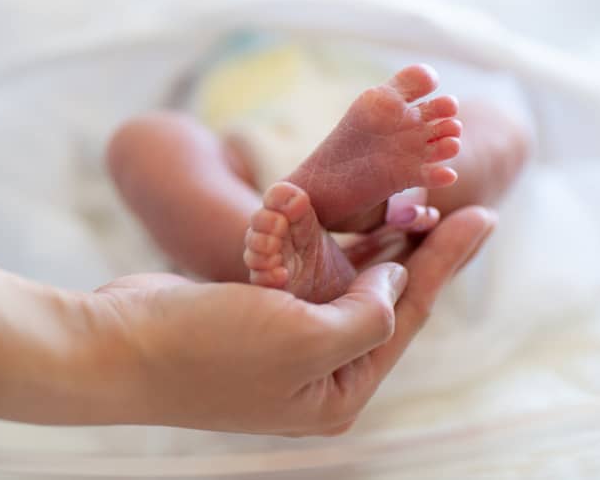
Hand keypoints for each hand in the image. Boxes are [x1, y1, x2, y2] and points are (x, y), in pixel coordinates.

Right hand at [84, 206, 494, 434]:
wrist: (118, 347)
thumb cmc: (209, 351)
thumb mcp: (304, 338)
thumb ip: (366, 314)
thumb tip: (394, 278)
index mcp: (338, 391)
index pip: (406, 318)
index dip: (445, 265)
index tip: (482, 218)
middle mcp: (320, 372)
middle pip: (385, 305)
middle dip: (422, 257)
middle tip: (465, 209)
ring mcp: (289, 345)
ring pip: (349, 289)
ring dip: (382, 249)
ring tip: (422, 208)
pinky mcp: (262, 318)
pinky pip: (314, 279)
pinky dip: (337, 250)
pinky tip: (361, 222)